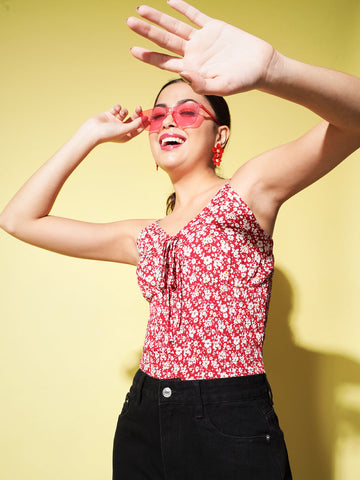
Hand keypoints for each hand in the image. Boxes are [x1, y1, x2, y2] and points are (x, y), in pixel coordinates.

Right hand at [83, 105, 147, 144]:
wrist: (92, 131)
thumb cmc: (108, 134)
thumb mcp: (125, 129)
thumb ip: (135, 124)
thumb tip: (145, 118)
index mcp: (127, 135)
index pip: (138, 128)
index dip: (144, 123)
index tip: (149, 117)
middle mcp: (121, 128)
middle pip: (133, 120)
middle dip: (137, 114)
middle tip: (139, 108)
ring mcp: (115, 121)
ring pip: (125, 113)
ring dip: (124, 111)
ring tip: (121, 112)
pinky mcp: (109, 115)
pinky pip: (117, 109)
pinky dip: (117, 108)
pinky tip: (115, 110)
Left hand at [126, 0, 276, 95]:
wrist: (262, 66)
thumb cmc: (243, 81)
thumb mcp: (223, 87)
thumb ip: (202, 83)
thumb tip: (182, 73)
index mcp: (192, 69)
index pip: (165, 62)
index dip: (148, 56)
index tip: (133, 50)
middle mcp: (193, 54)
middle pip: (165, 41)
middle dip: (147, 32)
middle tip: (129, 22)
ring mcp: (202, 40)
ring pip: (175, 26)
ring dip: (159, 18)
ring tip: (141, 9)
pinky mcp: (213, 27)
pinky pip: (194, 15)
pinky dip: (182, 7)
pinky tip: (169, 1)